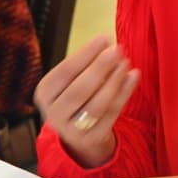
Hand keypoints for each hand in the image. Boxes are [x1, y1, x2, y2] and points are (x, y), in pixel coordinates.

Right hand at [33, 36, 139, 167]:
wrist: (78, 136)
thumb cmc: (75, 98)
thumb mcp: (70, 81)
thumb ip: (84, 64)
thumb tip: (106, 43)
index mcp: (44, 93)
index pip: (64, 72)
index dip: (85, 54)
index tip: (104, 38)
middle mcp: (54, 114)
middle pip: (79, 90)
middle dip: (100, 68)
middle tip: (117, 50)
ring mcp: (72, 130)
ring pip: (96, 105)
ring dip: (114, 81)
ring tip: (126, 63)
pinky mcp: (92, 138)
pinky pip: (112, 114)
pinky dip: (124, 94)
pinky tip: (133, 76)